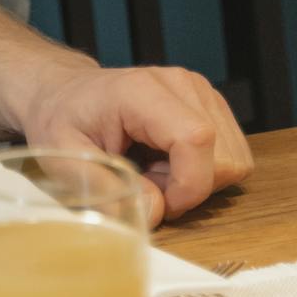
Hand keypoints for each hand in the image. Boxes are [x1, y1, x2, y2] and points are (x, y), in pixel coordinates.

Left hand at [11, 59, 252, 224]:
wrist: (67, 94)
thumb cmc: (63, 121)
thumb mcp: (64, 157)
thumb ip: (104, 187)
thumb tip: (154, 212)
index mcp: (143, 91)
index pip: (196, 138)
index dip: (188, 186)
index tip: (159, 204)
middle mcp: (181, 84)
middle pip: (223, 157)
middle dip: (189, 188)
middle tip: (146, 183)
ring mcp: (200, 91)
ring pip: (233, 160)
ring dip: (197, 181)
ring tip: (154, 172)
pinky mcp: (209, 104)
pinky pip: (230, 155)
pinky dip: (203, 171)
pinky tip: (167, 164)